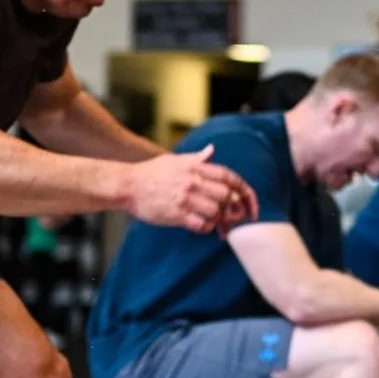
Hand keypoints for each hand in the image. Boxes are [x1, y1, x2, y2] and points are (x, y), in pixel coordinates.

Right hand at [123, 145, 258, 234]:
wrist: (127, 185)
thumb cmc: (151, 173)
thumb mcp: (175, 160)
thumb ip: (197, 158)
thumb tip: (211, 150)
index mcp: (195, 167)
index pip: (228, 177)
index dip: (244, 190)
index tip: (250, 202)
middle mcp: (193, 181)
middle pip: (226, 196)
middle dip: (235, 208)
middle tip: (235, 217)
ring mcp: (185, 198)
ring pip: (216, 211)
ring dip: (220, 219)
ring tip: (217, 222)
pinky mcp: (176, 214)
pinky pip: (201, 224)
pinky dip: (207, 227)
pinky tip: (203, 226)